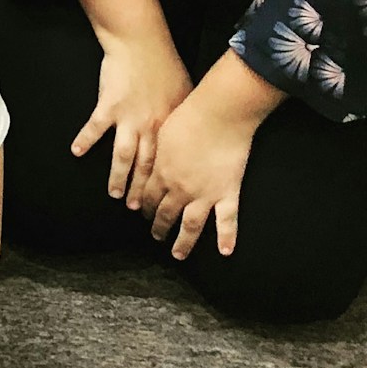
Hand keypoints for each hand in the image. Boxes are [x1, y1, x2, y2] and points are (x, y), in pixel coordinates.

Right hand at [71, 28, 192, 209]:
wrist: (141, 44)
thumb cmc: (164, 64)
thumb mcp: (184, 92)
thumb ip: (182, 115)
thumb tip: (187, 131)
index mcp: (169, 126)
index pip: (166, 162)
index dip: (163, 184)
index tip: (161, 200)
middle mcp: (150, 127)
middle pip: (145, 166)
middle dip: (141, 190)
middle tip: (135, 208)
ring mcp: (128, 118)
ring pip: (123, 156)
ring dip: (117, 177)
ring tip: (113, 193)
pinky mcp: (108, 106)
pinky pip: (95, 128)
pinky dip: (85, 140)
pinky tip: (76, 151)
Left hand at [141, 85, 259, 260]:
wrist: (217, 114)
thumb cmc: (187, 116)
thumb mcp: (160, 132)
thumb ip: (154, 152)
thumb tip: (146, 157)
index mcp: (161, 171)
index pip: (147, 195)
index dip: (143, 206)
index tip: (140, 213)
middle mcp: (179, 187)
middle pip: (165, 212)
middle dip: (158, 226)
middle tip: (155, 235)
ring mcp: (204, 193)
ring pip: (190, 224)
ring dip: (183, 242)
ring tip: (177, 254)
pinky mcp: (227, 192)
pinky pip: (227, 220)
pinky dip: (227, 237)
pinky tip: (224, 251)